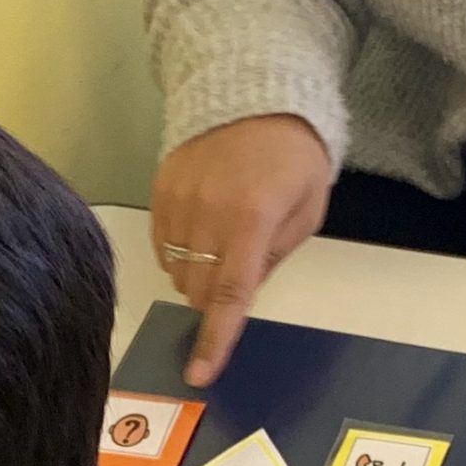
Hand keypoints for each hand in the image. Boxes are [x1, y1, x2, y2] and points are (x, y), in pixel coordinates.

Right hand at [150, 115, 333, 385]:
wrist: (255, 92)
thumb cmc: (295, 155)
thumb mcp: (307, 210)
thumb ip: (276, 255)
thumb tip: (242, 290)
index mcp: (251, 222)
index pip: (228, 296)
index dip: (215, 339)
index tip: (200, 373)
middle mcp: (206, 213)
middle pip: (196, 289)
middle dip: (214, 296)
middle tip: (240, 266)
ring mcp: (177, 200)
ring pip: (175, 270)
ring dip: (196, 273)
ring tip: (223, 238)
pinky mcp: (159, 188)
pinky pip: (160, 243)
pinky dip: (179, 250)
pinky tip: (202, 227)